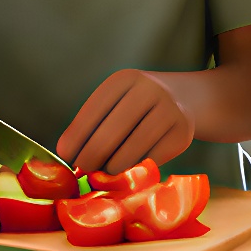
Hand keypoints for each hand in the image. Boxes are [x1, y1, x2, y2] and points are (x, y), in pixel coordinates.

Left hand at [57, 70, 194, 173]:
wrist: (185, 99)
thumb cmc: (137, 106)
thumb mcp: (116, 101)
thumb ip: (94, 124)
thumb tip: (69, 155)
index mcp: (125, 79)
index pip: (93, 111)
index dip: (76, 136)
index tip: (65, 156)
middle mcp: (149, 91)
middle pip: (110, 134)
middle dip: (91, 157)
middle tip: (84, 170)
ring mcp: (169, 112)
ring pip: (130, 152)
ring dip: (112, 168)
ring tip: (106, 170)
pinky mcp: (182, 135)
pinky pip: (149, 161)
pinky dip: (135, 170)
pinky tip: (129, 169)